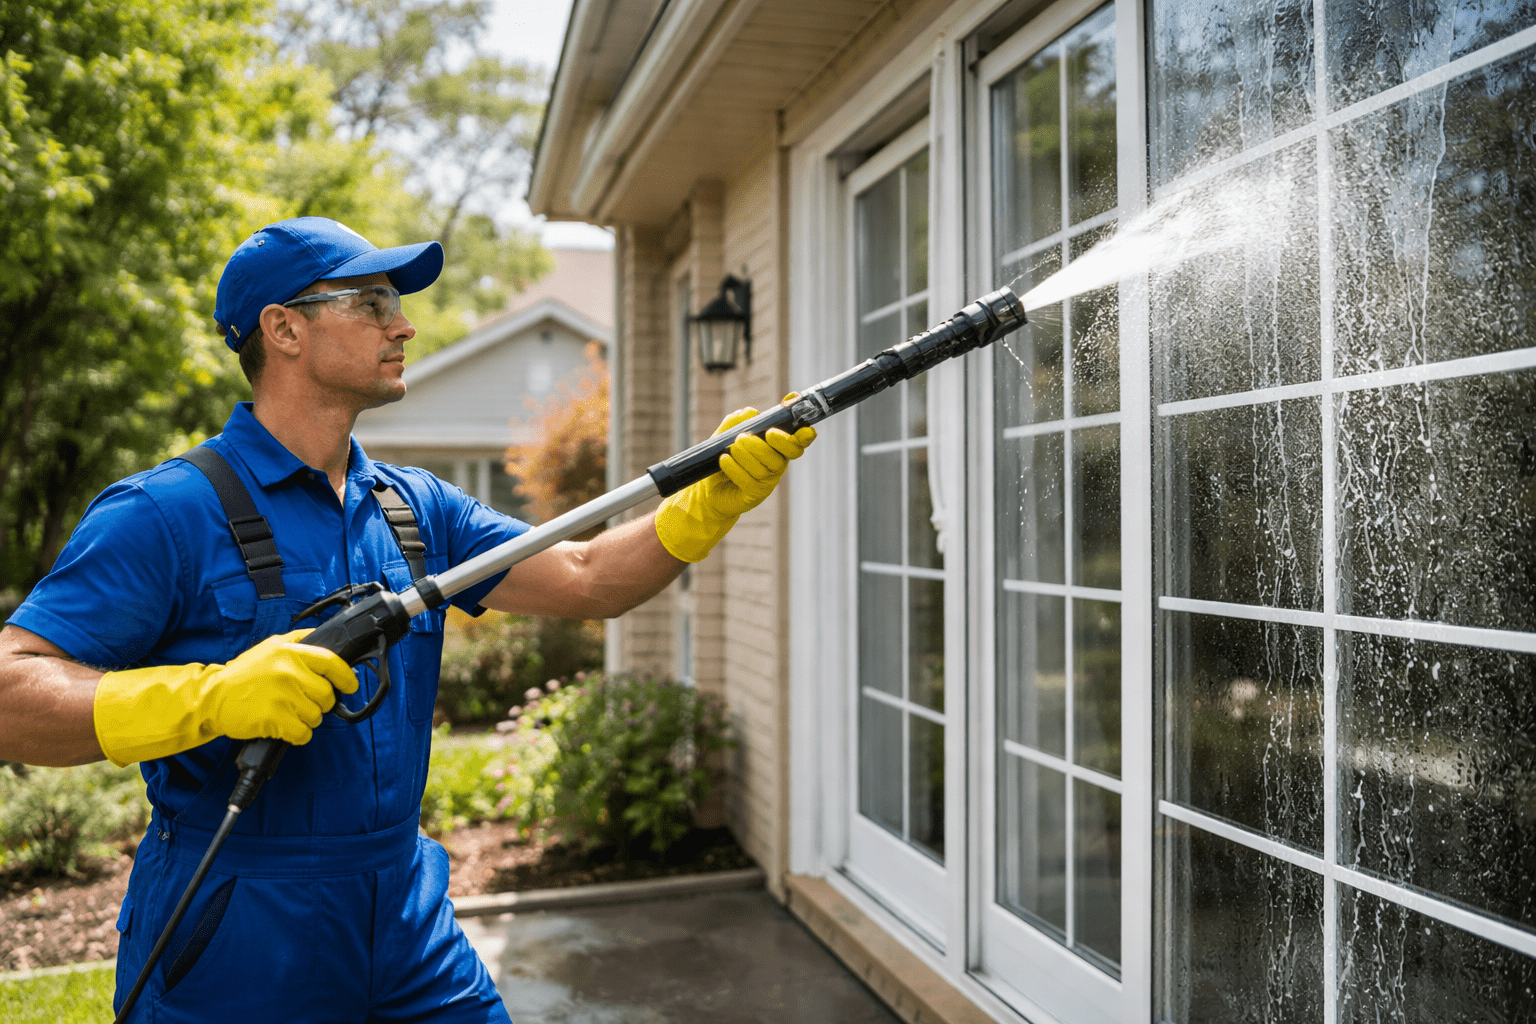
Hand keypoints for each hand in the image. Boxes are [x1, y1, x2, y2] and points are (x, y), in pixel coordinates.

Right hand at [93, 629, 357, 765]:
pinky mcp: (274, 718)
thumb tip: (326, 634)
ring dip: (306, 719)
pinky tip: (284, 727)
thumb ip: (300, 640)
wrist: (211, 698)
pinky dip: (297, 735)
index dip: (347, 677)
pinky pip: (303, 733)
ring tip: (288, 713)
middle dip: (320, 703)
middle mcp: (289, 672)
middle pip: (327, 695)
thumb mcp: (271, 646)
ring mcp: (282, 695)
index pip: (332, 662)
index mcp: (292, 652)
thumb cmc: (244, 674)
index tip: (350, 686)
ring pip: (316, 716)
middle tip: (303, 703)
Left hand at [653, 396, 816, 562]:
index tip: (804, 431)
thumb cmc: (724, 457)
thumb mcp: (725, 435)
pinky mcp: (754, 495)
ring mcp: (767, 482)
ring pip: (764, 469)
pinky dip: (735, 468)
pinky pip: (750, 482)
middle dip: (761, 446)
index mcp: (776, 448)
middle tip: (741, 438)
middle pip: (780, 457)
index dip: (804, 437)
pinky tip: (724, 460)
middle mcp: (776, 465)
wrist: (709, 487)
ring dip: (745, 456)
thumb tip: (751, 412)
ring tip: (731, 449)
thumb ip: (737, 422)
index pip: (797, 443)